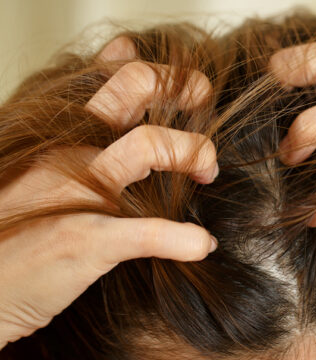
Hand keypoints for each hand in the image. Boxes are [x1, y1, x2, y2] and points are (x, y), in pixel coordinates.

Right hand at [0, 38, 217, 348]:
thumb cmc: (10, 237)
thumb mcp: (37, 180)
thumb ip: (77, 151)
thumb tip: (120, 129)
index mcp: (60, 139)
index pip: (110, 78)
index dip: (156, 71)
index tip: (187, 87)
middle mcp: (68, 153)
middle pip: (132, 86)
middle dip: (184, 89)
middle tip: (206, 109)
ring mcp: (76, 192)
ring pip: (149, 144)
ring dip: (194, 151)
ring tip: (208, 173)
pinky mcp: (83, 240)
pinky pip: (146, 233)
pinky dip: (184, 240)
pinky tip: (201, 245)